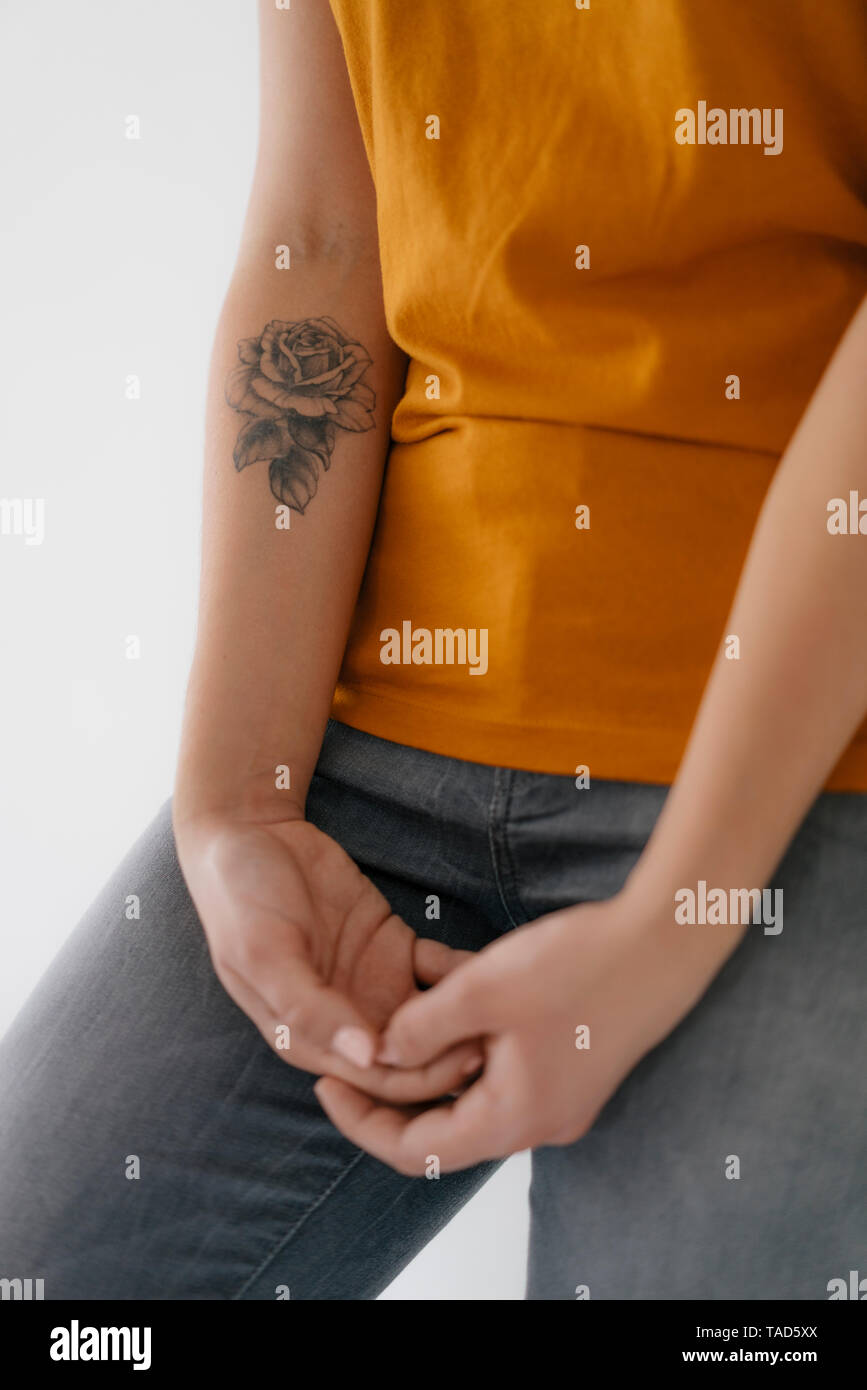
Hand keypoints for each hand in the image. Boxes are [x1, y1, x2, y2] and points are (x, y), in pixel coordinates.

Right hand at [175, 811, 483, 1103]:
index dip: (422, 1076)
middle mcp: (346, 1021)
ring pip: (432, 1019)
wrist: (252, 829)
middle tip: (502, 1032)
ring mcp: (374, 984)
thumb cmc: (241, 896)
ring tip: (505, 999)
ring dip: (466, 1017)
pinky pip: (440, 971)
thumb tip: (364, 1059)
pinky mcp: (394, 946)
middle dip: (454, 1053)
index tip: (464, 1056)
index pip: (375, 1080)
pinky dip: (467, 973)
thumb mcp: (264, 953)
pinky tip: (498, 965)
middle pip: (412, 1058)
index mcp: (307, 1038)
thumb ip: (309, 1008)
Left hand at [314, 893, 736, 1172]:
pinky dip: (468, 1036)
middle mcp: (536, 1122)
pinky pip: (500, 1065)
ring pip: (470, 1087)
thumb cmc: (581, 966)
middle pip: (442, 1125)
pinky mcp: (569, 1067)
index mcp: (512, 1118)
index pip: (415, 1149)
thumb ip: (422, 1027)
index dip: (360, 1121)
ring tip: (395, 1007)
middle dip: (392, 1087)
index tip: (324, 1082)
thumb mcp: (483, 990)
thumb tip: (379, 1051)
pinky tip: (449, 984)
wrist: (665, 942)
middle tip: (348, 1051)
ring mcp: (557, 1098)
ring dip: (432, 1053)